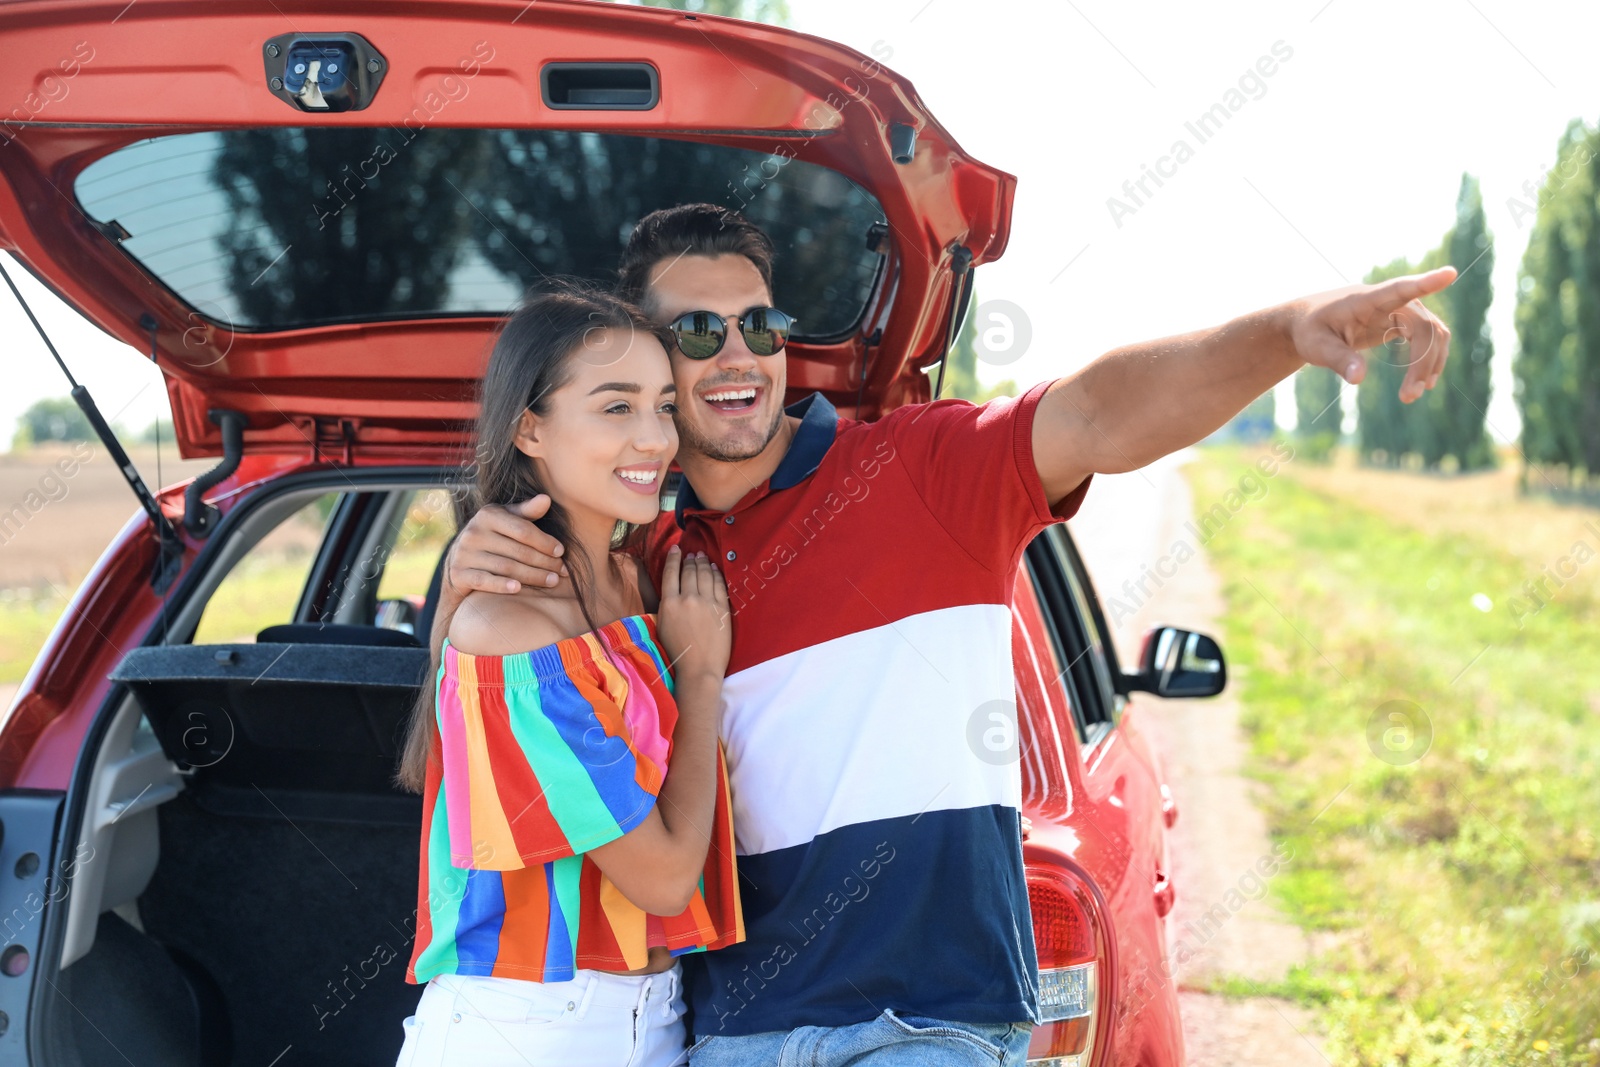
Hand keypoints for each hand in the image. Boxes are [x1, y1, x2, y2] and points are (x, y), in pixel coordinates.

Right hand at [446, 496, 568, 595]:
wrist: (458, 560)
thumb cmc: (492, 537)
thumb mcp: (507, 519)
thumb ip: (527, 511)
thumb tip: (546, 499)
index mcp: (488, 515)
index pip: (523, 530)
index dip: (545, 542)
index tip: (561, 552)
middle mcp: (474, 532)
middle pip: (517, 551)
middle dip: (544, 562)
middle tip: (562, 572)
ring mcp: (464, 553)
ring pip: (506, 567)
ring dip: (532, 576)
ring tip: (552, 581)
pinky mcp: (458, 573)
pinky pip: (483, 580)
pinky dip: (501, 585)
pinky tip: (518, 589)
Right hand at [655, 546, 730, 685]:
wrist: (699, 668)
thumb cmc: (678, 652)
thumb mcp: (663, 625)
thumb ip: (667, 605)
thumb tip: (672, 591)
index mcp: (669, 603)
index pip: (670, 573)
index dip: (673, 558)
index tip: (676, 549)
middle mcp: (687, 598)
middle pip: (689, 571)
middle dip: (691, 560)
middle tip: (693, 554)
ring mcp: (706, 602)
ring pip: (704, 575)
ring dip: (703, 563)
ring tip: (702, 557)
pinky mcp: (722, 608)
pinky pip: (719, 584)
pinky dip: (716, 574)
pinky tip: (715, 569)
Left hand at [1286, 265, 1454, 403]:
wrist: (1309, 324)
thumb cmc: (1311, 331)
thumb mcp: (1316, 347)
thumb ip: (1338, 360)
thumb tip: (1359, 379)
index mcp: (1366, 299)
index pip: (1400, 288)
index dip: (1425, 283)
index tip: (1449, 274)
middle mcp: (1390, 301)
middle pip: (1424, 326)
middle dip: (1423, 362)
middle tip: (1409, 397)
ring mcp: (1400, 310)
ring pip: (1432, 333)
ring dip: (1430, 364)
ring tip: (1411, 396)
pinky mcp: (1402, 322)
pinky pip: (1428, 338)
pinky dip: (1429, 360)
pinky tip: (1421, 383)